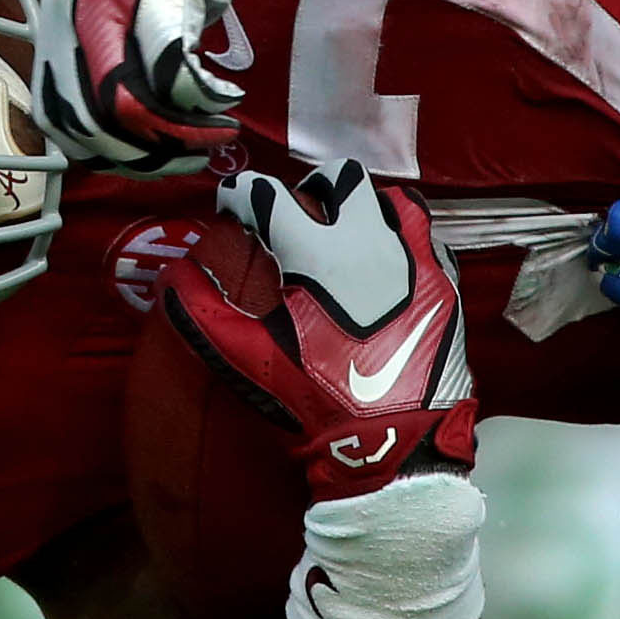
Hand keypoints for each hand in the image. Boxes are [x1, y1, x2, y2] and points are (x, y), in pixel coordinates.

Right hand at [163, 154, 475, 498]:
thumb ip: (205, 313)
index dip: (242, 194)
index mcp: (319, 254)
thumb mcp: (251, 361)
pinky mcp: (446, 282)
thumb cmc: (320, 401)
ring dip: (365, 205)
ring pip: (393, 199)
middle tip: (297, 212)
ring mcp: (417, 258)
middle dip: (312, 186)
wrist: (397, 441)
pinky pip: (425, 237)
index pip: (270, 197)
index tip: (232, 204)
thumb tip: (174, 278)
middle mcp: (372, 242)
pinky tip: (389, 266)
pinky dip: (402, 239)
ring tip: (348, 231)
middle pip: (341, 178)